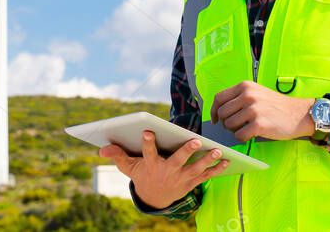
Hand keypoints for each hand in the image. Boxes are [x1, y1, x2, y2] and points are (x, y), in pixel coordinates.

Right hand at [98, 129, 228, 208]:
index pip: (148, 153)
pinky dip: (216, 169)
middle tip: (196, 141)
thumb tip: (102, 148)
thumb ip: (118, 156)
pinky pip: (205, 176)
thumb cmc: (142, 175)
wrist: (155, 199)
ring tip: (218, 151)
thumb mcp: (129, 167)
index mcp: (151, 165)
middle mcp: (167, 172)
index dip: (147, 143)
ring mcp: (181, 178)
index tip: (148, 131)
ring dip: (207, 160)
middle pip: (177, 161)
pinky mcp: (191, 183)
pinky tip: (227, 160)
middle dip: (187, 151)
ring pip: (196, 169)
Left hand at [210, 81, 315, 141]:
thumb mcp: (257, 93)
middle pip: (222, 113)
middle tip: (237, 126)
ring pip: (229, 125)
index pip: (219, 98)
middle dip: (226, 123)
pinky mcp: (259, 124)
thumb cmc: (276, 106)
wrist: (298, 114)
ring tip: (247, 129)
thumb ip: (239, 98)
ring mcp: (253, 109)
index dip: (214, 111)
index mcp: (245, 86)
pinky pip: (239, 135)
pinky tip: (251, 135)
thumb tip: (219, 111)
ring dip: (235, 131)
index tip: (215, 119)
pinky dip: (243, 138)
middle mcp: (248, 95)